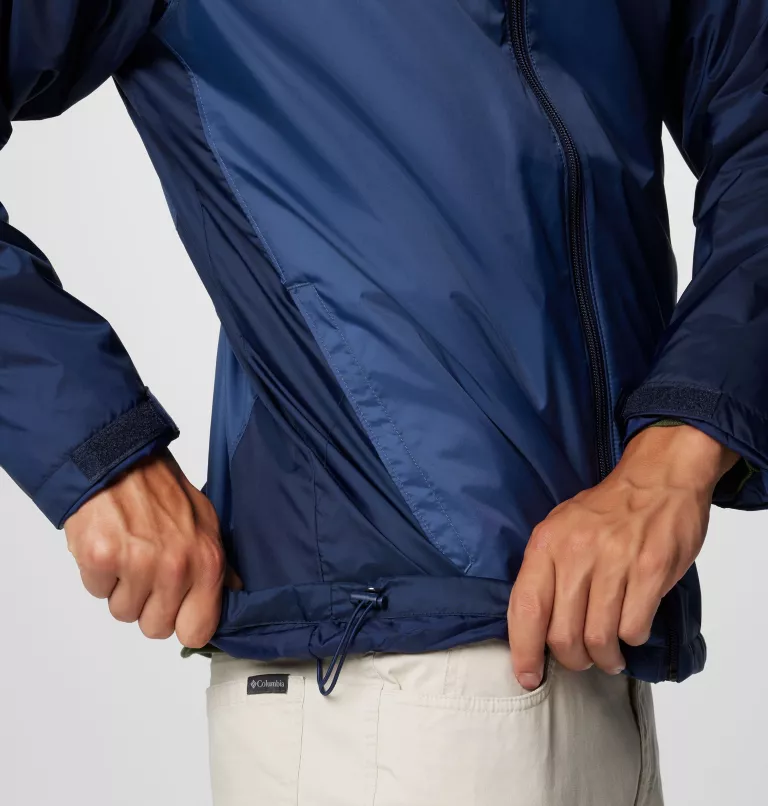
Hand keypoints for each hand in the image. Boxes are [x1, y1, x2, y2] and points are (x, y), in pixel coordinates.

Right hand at [64, 449, 241, 647]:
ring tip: (128, 551)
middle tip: (147, 569)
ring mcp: (137, 565)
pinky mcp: (101, 559)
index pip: (197, 631)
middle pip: (154, 628)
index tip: (176, 609)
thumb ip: (220, 565)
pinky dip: (99, 574)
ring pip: (123, 612)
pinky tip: (110, 545)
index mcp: (207, 563)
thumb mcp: (206, 523)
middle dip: (147, 605)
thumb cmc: (163, 491)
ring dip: (122, 588)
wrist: (121, 461)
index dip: (182, 623)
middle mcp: (176, 568)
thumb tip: (235, 593)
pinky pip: (97, 592)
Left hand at [508, 424, 738, 688]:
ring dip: (605, 657)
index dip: (524, 651)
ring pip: (599, 638)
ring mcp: (614, 561)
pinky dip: (632, 638)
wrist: (657, 479)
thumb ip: (545, 572)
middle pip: (563, 634)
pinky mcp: (650, 569)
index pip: (525, 608)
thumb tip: (532, 627)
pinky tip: (632, 628)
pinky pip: (634, 627)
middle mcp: (576, 553)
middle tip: (583, 659)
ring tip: (610, 655)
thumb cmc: (606, 511)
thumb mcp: (560, 529)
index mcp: (546, 544)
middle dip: (573, 660)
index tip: (527, 677)